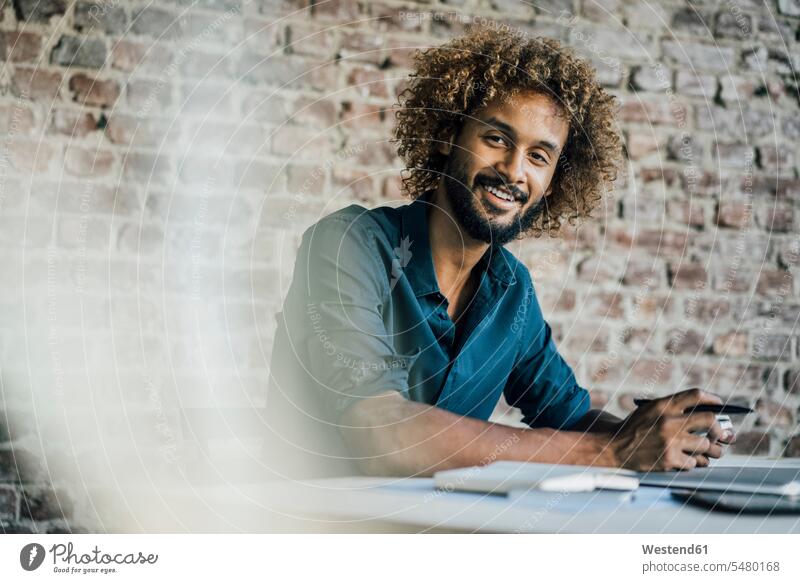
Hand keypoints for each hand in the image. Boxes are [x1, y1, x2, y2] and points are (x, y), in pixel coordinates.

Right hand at [609, 388, 733, 471]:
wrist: (614, 447)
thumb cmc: (635, 428)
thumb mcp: (651, 410)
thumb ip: (674, 409)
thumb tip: (710, 415)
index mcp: (663, 405)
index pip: (696, 395)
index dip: (713, 400)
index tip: (721, 406)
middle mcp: (668, 422)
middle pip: (710, 420)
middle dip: (721, 430)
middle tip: (724, 435)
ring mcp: (670, 442)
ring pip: (707, 445)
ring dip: (713, 450)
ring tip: (713, 451)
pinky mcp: (669, 460)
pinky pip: (694, 463)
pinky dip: (694, 463)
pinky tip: (689, 460)